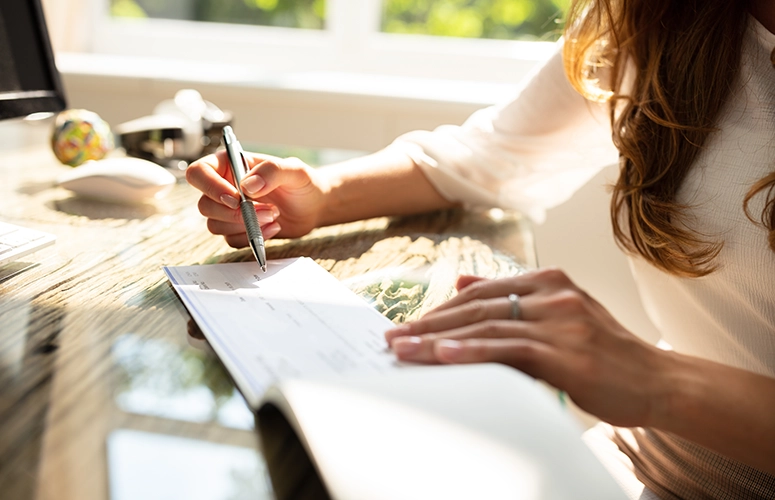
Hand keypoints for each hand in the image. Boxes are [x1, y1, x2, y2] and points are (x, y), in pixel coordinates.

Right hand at [186, 151, 327, 246]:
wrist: (314, 206)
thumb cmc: (303, 183)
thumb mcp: (294, 170)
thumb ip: (272, 171)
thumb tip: (247, 186)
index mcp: (229, 165)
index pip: (199, 172)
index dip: (210, 187)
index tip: (236, 198)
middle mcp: (224, 187)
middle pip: (204, 205)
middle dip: (234, 214)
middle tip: (267, 210)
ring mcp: (229, 210)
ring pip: (214, 225)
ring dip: (244, 226)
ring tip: (274, 216)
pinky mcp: (238, 229)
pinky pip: (231, 240)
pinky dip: (251, 238)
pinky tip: (273, 228)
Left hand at [384, 268, 668, 427]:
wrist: (658, 381)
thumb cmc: (605, 354)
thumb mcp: (560, 315)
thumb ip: (512, 297)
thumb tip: (460, 282)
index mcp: (550, 281)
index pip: (480, 291)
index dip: (440, 308)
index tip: (408, 324)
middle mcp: (553, 294)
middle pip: (476, 306)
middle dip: (429, 323)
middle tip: (393, 337)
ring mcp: (561, 321)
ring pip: (486, 325)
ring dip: (438, 338)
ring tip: (403, 349)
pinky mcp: (567, 352)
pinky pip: (509, 349)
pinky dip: (473, 350)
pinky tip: (444, 354)